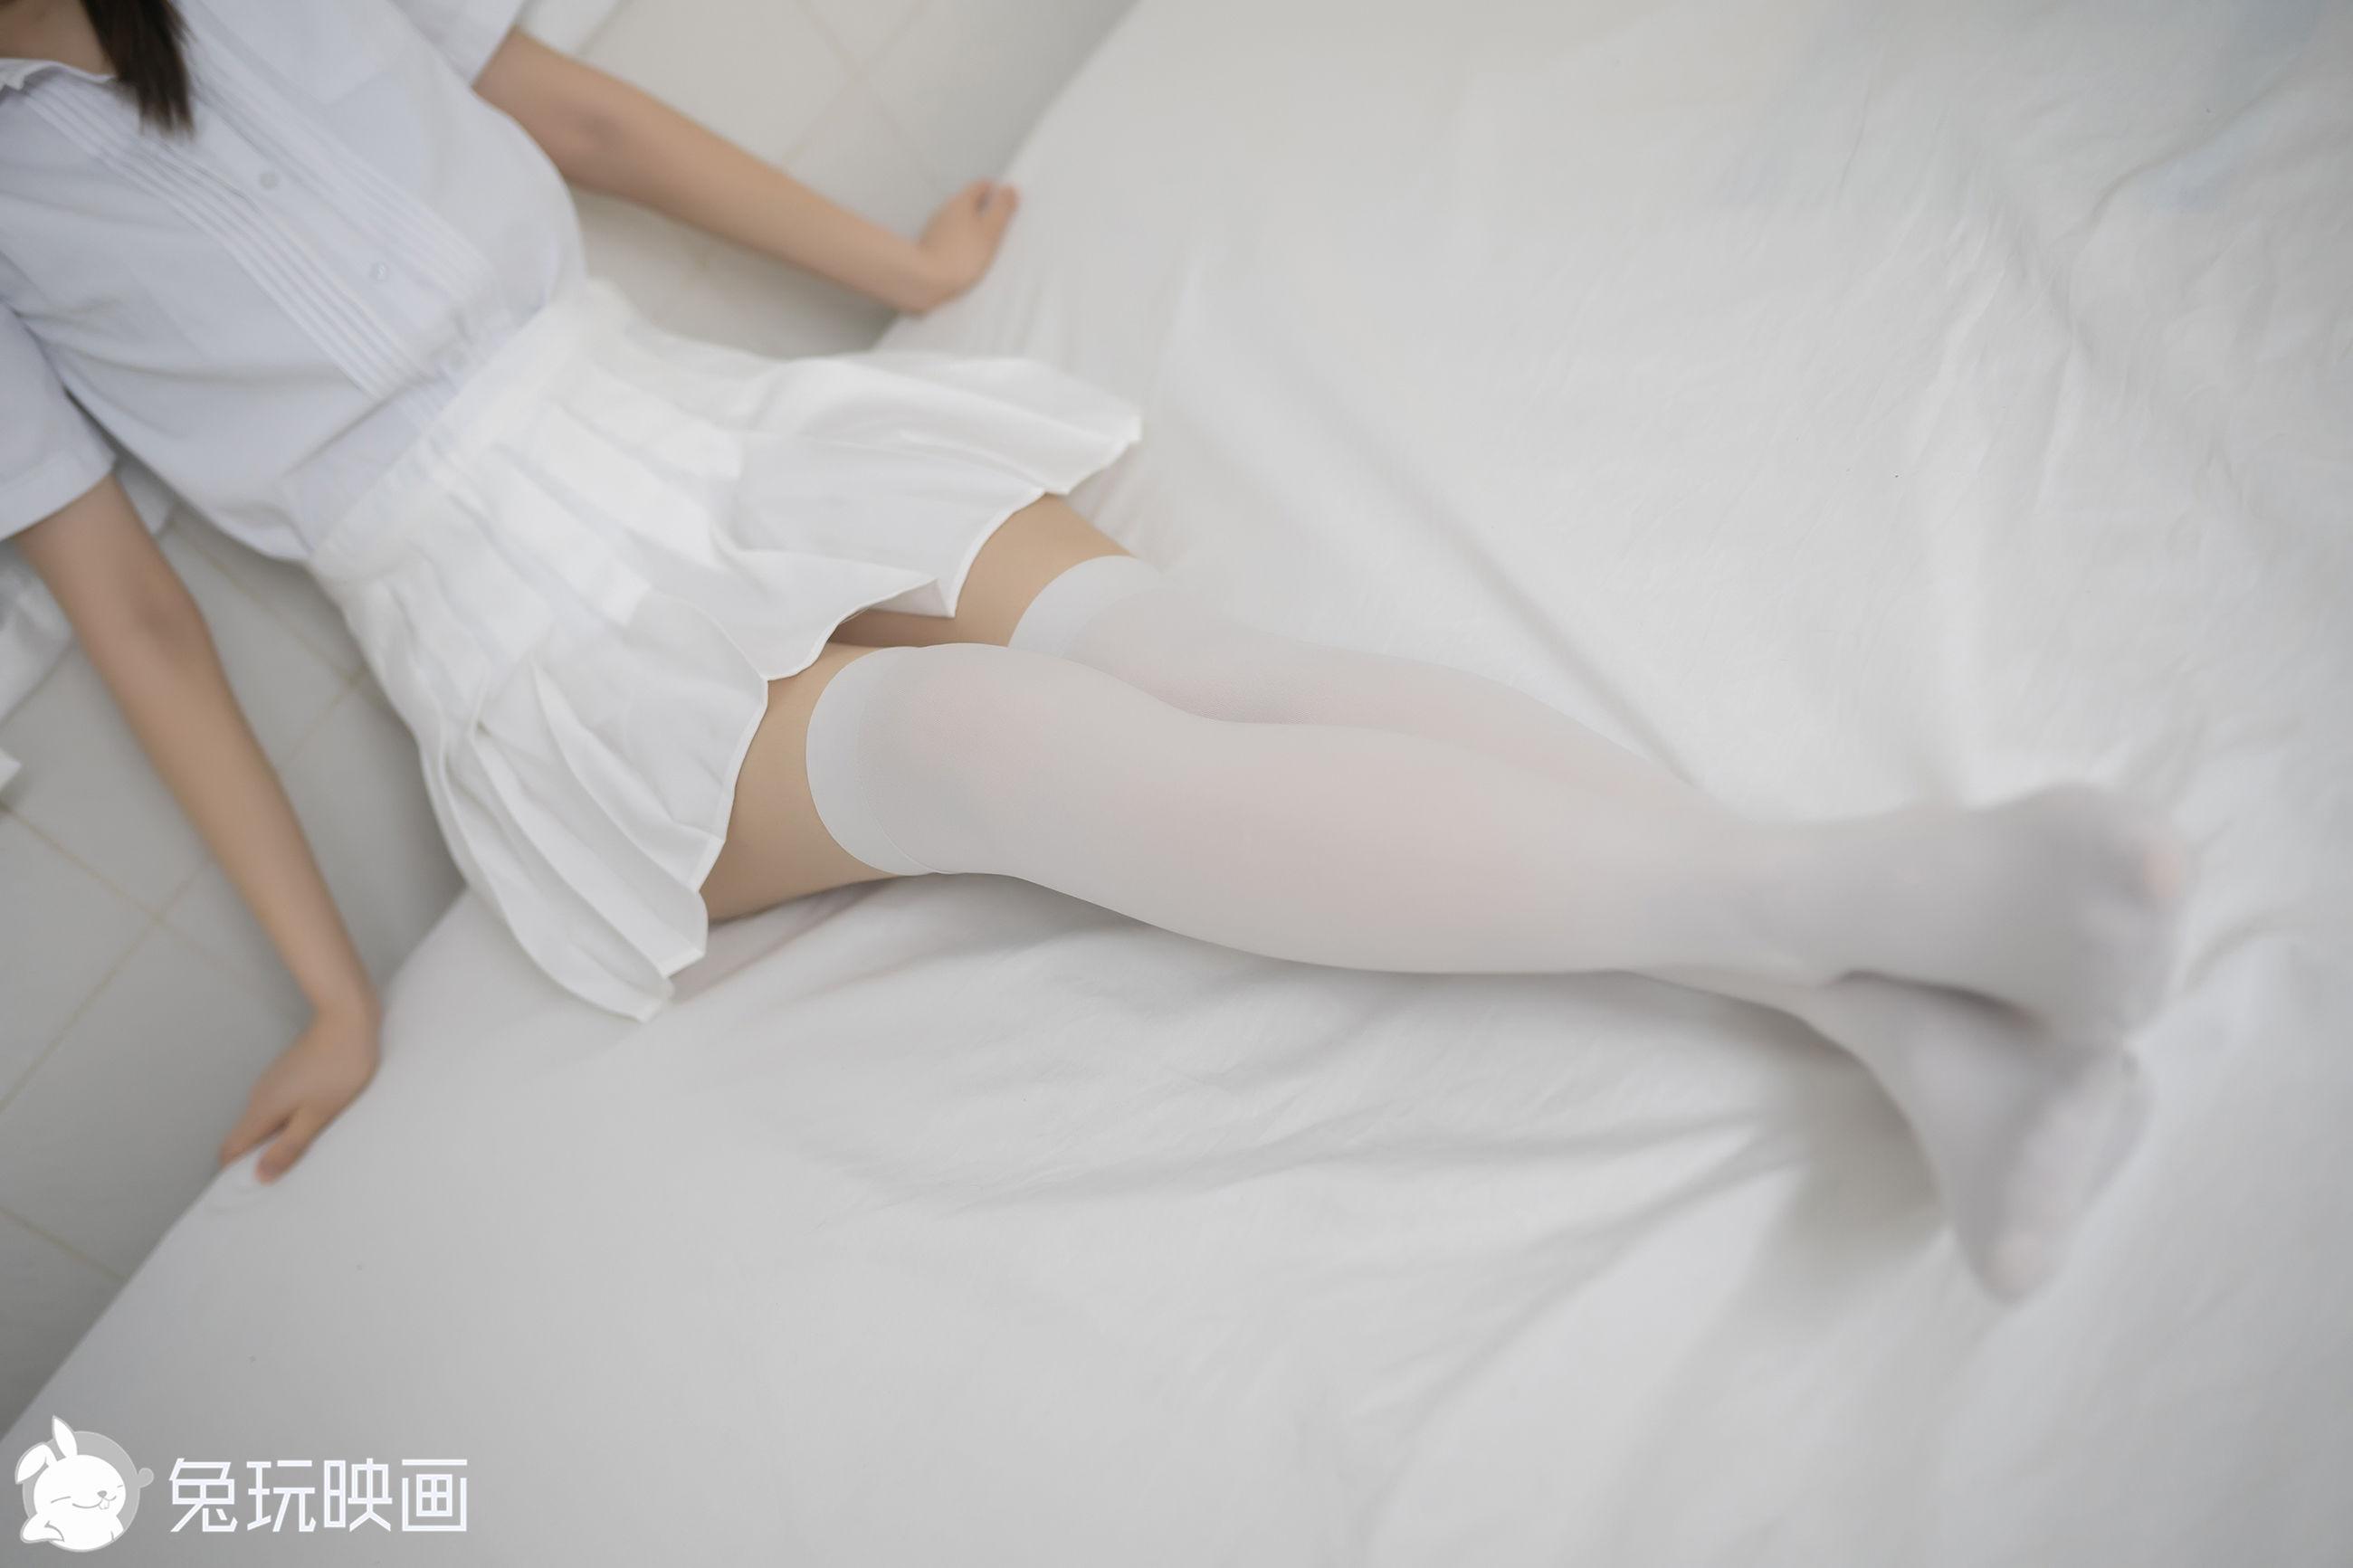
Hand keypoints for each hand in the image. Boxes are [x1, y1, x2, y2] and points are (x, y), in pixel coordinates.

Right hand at [218, 996, 380, 1182]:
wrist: (347, 1019)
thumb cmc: (339, 1069)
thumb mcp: (318, 1115)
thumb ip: (289, 1147)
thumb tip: (259, 1176)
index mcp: (261, 1110)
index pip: (230, 1150)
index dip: (237, 1172)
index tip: (259, 1187)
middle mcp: (259, 1096)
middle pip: (246, 1137)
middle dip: (261, 1158)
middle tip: (290, 1175)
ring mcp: (272, 1083)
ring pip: (265, 1121)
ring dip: (279, 1139)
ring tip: (307, 1151)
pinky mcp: (288, 1074)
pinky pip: (280, 1106)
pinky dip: (290, 1120)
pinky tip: (315, 1122)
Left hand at [913, 178, 1020, 310]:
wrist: (926, 281)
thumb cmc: (962, 255)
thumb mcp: (991, 230)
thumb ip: (1002, 209)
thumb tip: (1009, 190)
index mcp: (961, 201)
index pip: (980, 186)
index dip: (995, 192)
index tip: (1005, 203)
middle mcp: (944, 210)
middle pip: (968, 204)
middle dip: (983, 211)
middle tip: (999, 227)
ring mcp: (933, 229)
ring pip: (957, 223)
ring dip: (970, 229)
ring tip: (984, 247)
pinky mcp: (927, 248)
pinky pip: (949, 240)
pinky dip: (959, 244)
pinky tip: (966, 260)